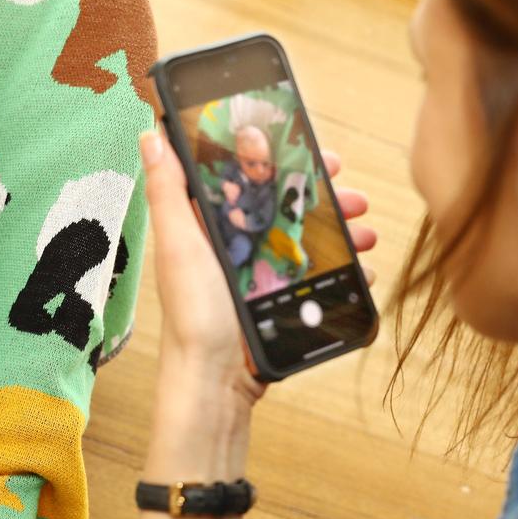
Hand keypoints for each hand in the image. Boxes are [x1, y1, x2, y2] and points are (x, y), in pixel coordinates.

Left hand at [139, 130, 376, 402]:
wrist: (215, 384)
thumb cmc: (192, 316)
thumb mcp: (179, 244)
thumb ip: (168, 191)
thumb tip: (151, 134)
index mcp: (207, 226)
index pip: (248, 178)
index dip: (281, 161)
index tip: (314, 152)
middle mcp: (233, 246)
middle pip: (286, 206)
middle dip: (323, 196)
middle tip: (352, 195)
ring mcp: (258, 275)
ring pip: (307, 239)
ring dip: (341, 229)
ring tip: (366, 232)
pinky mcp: (279, 303)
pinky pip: (317, 277)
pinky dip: (343, 268)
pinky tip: (362, 267)